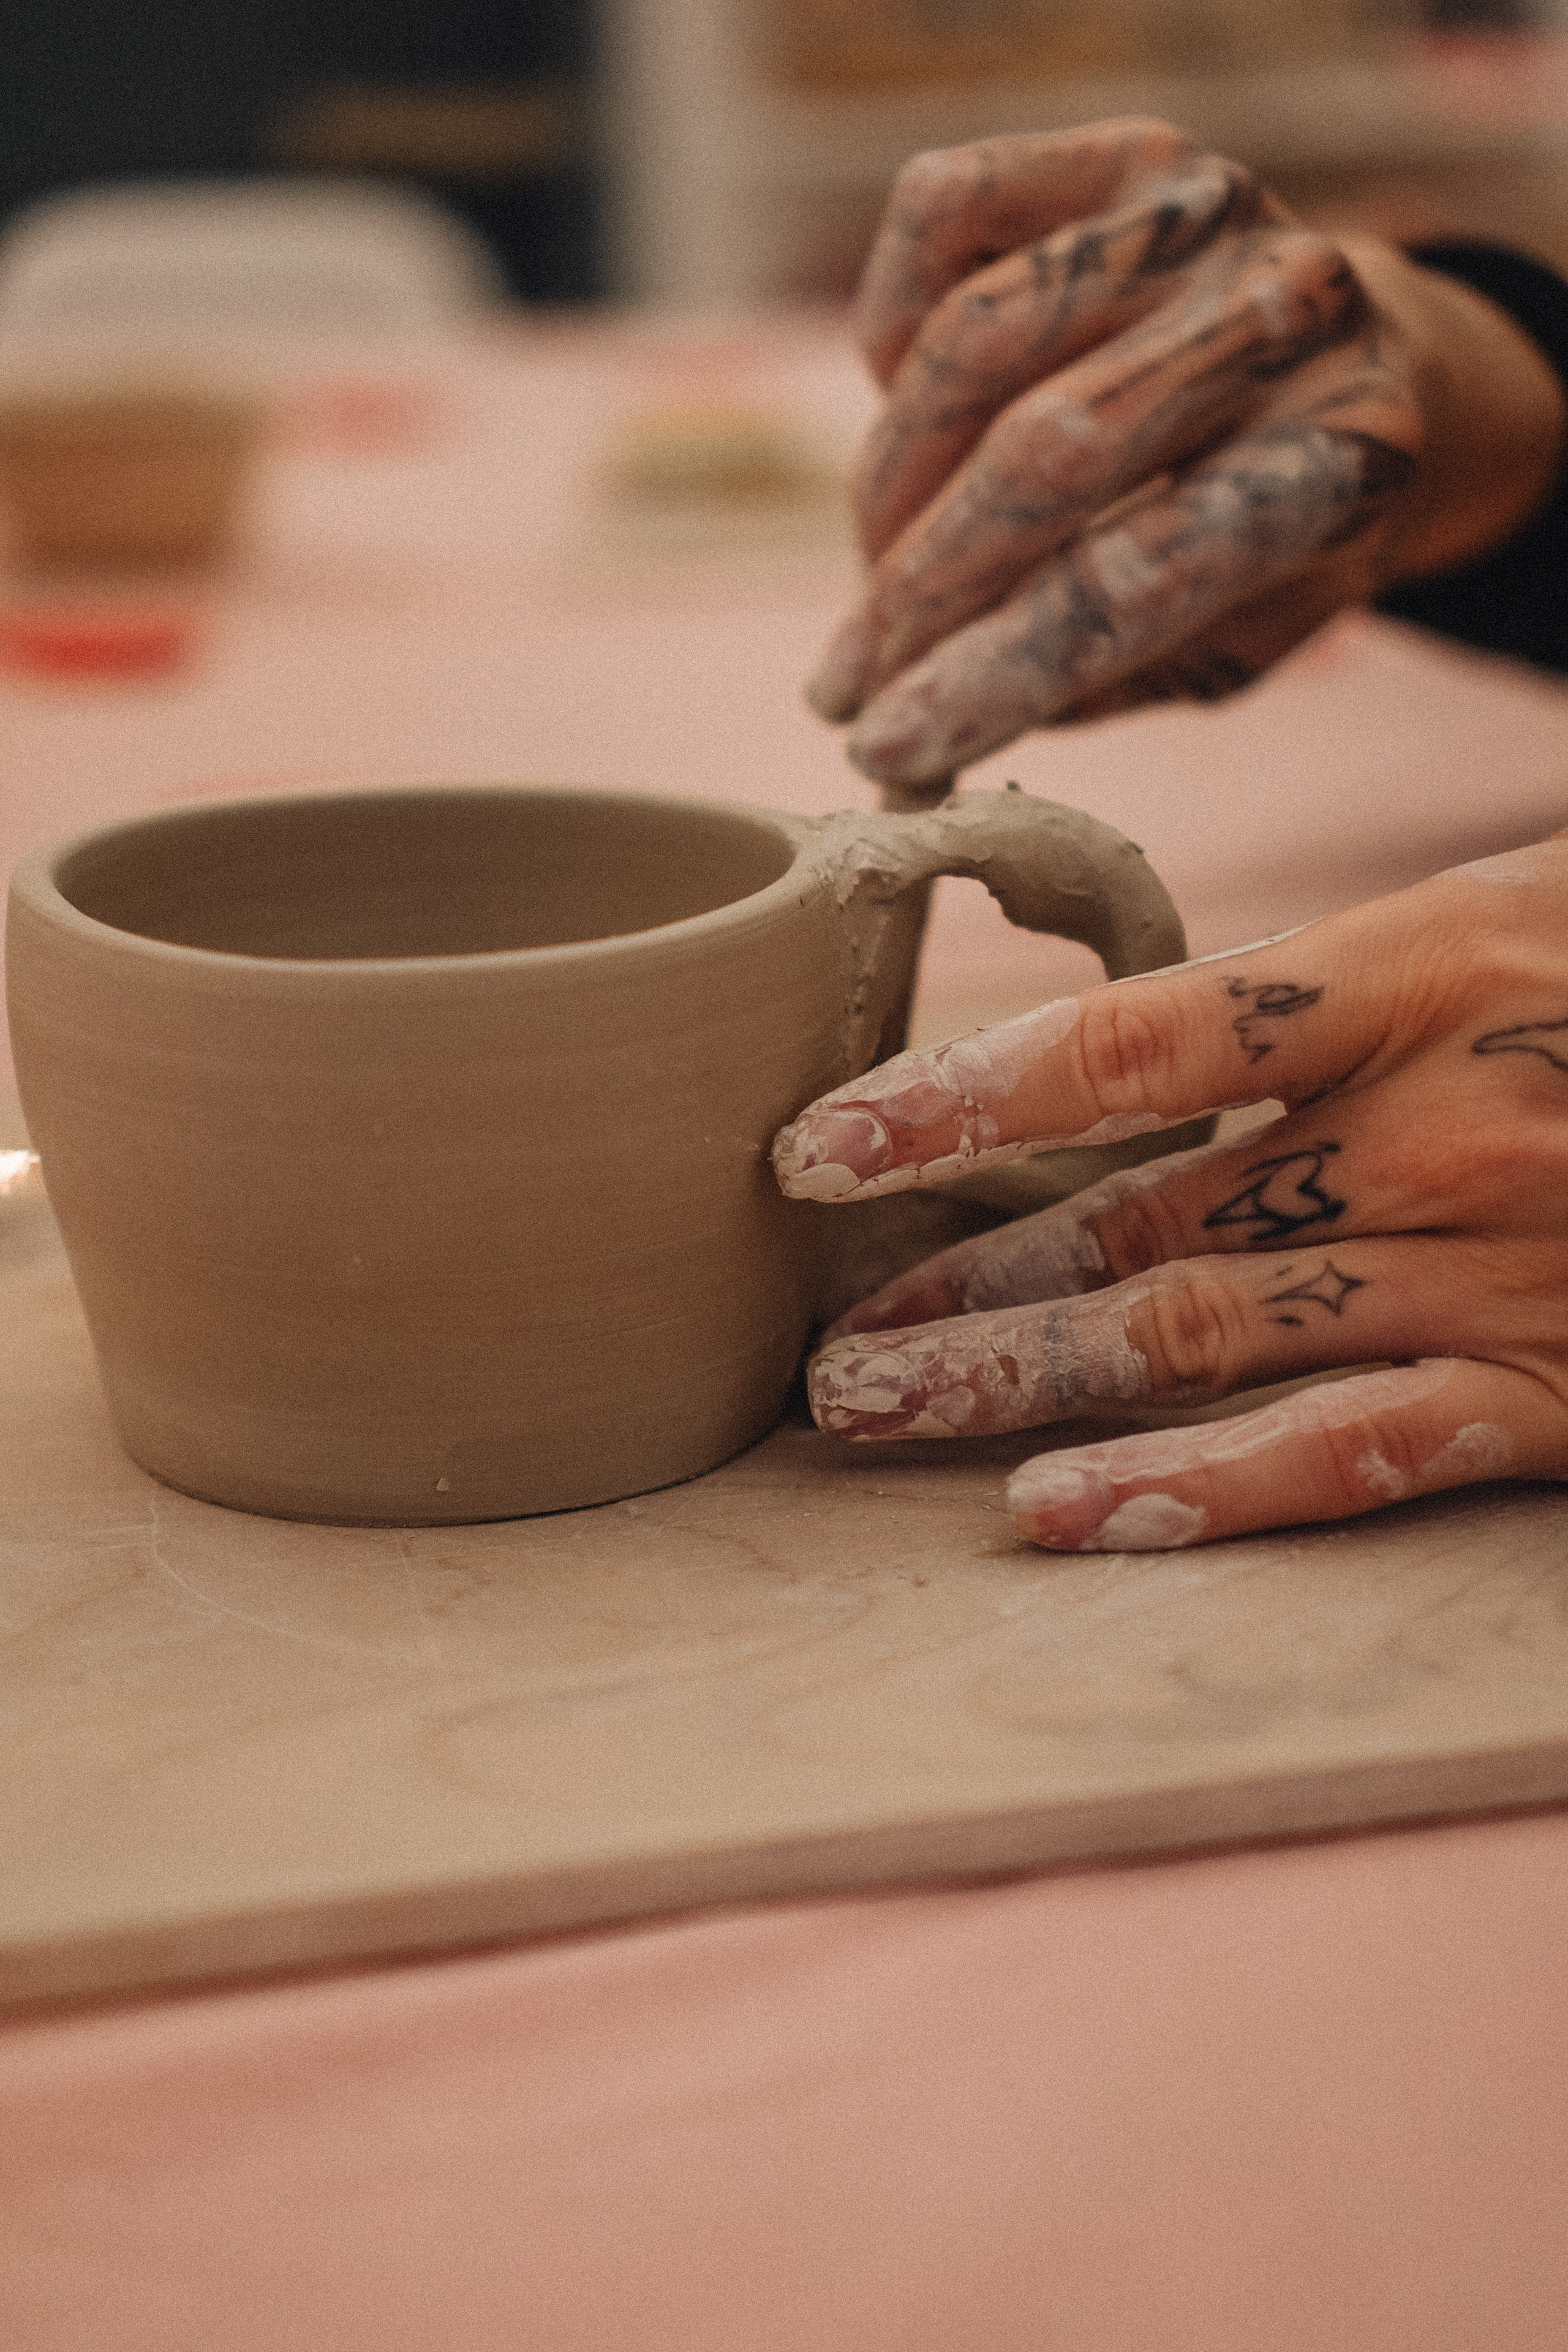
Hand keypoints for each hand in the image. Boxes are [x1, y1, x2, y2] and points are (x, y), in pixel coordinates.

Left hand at [771, 834, 1567, 1548]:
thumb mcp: (1521, 908)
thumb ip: (1352, 978)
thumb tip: (1151, 1040)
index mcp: (1434, 963)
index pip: (1131, 1042)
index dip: (957, 1101)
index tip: (819, 1147)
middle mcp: (1446, 1126)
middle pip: (1144, 1216)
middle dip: (966, 1286)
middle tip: (824, 1341)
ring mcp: (1503, 1270)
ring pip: (1211, 1336)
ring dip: (1029, 1387)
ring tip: (882, 1419)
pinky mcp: (1561, 1392)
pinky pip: (1360, 1452)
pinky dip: (1211, 1496)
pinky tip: (1072, 1523)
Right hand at [806, 119, 1564, 792]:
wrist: (1363, 362)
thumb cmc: (1277, 534)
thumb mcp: (1235, 644)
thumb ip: (1106, 682)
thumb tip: (931, 719)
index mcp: (1341, 461)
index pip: (1133, 580)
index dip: (990, 672)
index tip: (885, 746)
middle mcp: (1287, 314)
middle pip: (1044, 454)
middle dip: (916, 591)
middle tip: (845, 683)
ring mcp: (1208, 215)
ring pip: (975, 339)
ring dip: (889, 484)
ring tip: (880, 571)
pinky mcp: (1131, 154)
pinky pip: (946, 215)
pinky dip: (890, 327)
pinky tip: (900, 410)